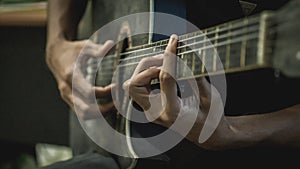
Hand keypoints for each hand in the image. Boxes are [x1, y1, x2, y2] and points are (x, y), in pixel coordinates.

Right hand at [46, 39, 115, 119]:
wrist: (56, 55)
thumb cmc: (73, 50)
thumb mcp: (85, 46)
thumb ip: (98, 49)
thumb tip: (111, 45)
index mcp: (71, 75)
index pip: (89, 92)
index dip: (105, 93)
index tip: (116, 86)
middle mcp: (67, 89)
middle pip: (85, 109)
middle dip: (104, 109)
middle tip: (119, 103)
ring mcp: (67, 96)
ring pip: (83, 115)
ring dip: (101, 114)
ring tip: (115, 106)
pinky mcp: (70, 100)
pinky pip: (82, 113)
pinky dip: (96, 113)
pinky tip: (108, 107)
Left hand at [124, 34, 229, 148]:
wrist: (207, 134)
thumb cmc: (211, 118)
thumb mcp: (211, 97)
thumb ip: (198, 77)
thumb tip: (189, 55)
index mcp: (173, 112)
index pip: (165, 79)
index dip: (170, 57)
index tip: (174, 41)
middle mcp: (156, 113)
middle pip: (135, 84)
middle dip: (149, 65)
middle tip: (169, 57)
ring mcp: (150, 111)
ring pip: (132, 85)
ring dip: (146, 69)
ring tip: (166, 63)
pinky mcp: (149, 107)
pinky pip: (139, 87)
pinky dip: (147, 74)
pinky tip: (162, 70)